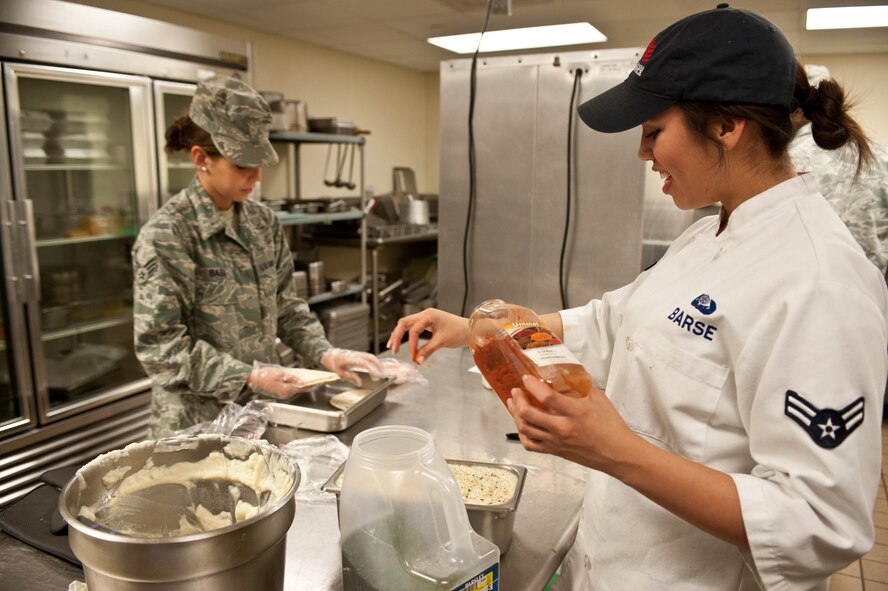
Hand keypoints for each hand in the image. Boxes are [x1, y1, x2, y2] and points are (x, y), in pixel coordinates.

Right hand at [246, 363, 312, 399]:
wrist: (251, 379)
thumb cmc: (264, 375)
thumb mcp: (280, 374)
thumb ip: (293, 378)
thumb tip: (303, 381)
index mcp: (286, 390)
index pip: (303, 388)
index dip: (311, 384)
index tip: (319, 380)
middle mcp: (285, 394)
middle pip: (300, 389)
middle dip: (308, 384)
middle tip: (317, 380)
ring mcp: (282, 394)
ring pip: (295, 389)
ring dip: (302, 384)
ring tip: (310, 379)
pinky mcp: (279, 391)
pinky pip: (290, 388)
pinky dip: (295, 384)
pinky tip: (298, 380)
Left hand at [320, 348, 383, 385]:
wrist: (328, 355)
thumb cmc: (333, 364)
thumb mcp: (339, 373)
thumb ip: (351, 377)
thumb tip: (360, 383)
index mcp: (351, 359)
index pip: (365, 363)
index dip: (372, 369)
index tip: (376, 375)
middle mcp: (355, 355)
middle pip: (371, 357)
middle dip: (378, 365)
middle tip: (382, 374)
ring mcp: (357, 353)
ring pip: (370, 356)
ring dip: (377, 363)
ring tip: (381, 371)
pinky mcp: (357, 354)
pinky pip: (368, 356)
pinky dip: (373, 361)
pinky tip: (375, 366)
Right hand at [386, 308, 469, 363]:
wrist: (471, 330)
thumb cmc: (459, 332)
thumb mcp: (442, 342)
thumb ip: (427, 351)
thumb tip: (417, 360)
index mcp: (429, 316)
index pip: (414, 329)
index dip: (411, 343)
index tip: (413, 355)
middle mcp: (425, 315)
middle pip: (404, 323)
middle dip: (397, 336)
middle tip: (393, 349)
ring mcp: (426, 318)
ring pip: (407, 325)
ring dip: (399, 335)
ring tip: (393, 347)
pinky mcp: (428, 323)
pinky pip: (413, 328)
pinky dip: (407, 336)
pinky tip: (402, 343)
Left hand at [507, 375, 635, 473]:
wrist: (617, 454)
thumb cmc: (611, 427)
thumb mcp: (598, 399)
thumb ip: (580, 388)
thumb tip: (566, 376)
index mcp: (575, 412)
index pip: (547, 397)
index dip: (532, 386)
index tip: (526, 378)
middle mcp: (563, 428)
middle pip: (528, 414)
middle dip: (518, 400)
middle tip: (517, 391)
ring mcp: (556, 442)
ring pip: (525, 429)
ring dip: (515, 415)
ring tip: (515, 405)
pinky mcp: (555, 451)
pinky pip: (530, 445)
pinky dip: (522, 434)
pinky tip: (522, 425)